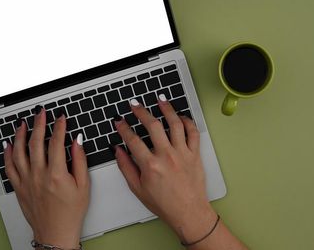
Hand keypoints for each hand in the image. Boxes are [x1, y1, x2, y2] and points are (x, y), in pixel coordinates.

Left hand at [3, 108, 89, 248]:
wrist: (55, 232)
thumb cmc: (71, 212)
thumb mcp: (84, 186)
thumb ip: (80, 161)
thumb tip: (77, 142)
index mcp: (57, 174)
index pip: (56, 143)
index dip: (59, 127)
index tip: (61, 118)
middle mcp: (39, 176)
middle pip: (36, 143)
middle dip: (39, 124)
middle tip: (41, 113)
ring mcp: (26, 181)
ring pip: (19, 152)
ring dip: (21, 135)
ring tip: (23, 123)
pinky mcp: (19, 187)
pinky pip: (9, 167)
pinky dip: (8, 154)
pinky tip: (9, 144)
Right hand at [114, 97, 218, 243]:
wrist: (188, 212)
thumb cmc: (165, 204)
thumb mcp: (138, 189)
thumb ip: (126, 167)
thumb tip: (118, 151)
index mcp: (150, 165)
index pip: (133, 140)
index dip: (123, 128)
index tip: (120, 122)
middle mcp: (167, 156)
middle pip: (153, 125)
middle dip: (141, 111)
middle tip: (135, 105)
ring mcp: (182, 153)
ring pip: (175, 123)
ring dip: (166, 109)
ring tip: (160, 101)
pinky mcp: (195, 154)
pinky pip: (192, 132)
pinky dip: (187, 121)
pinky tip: (180, 116)